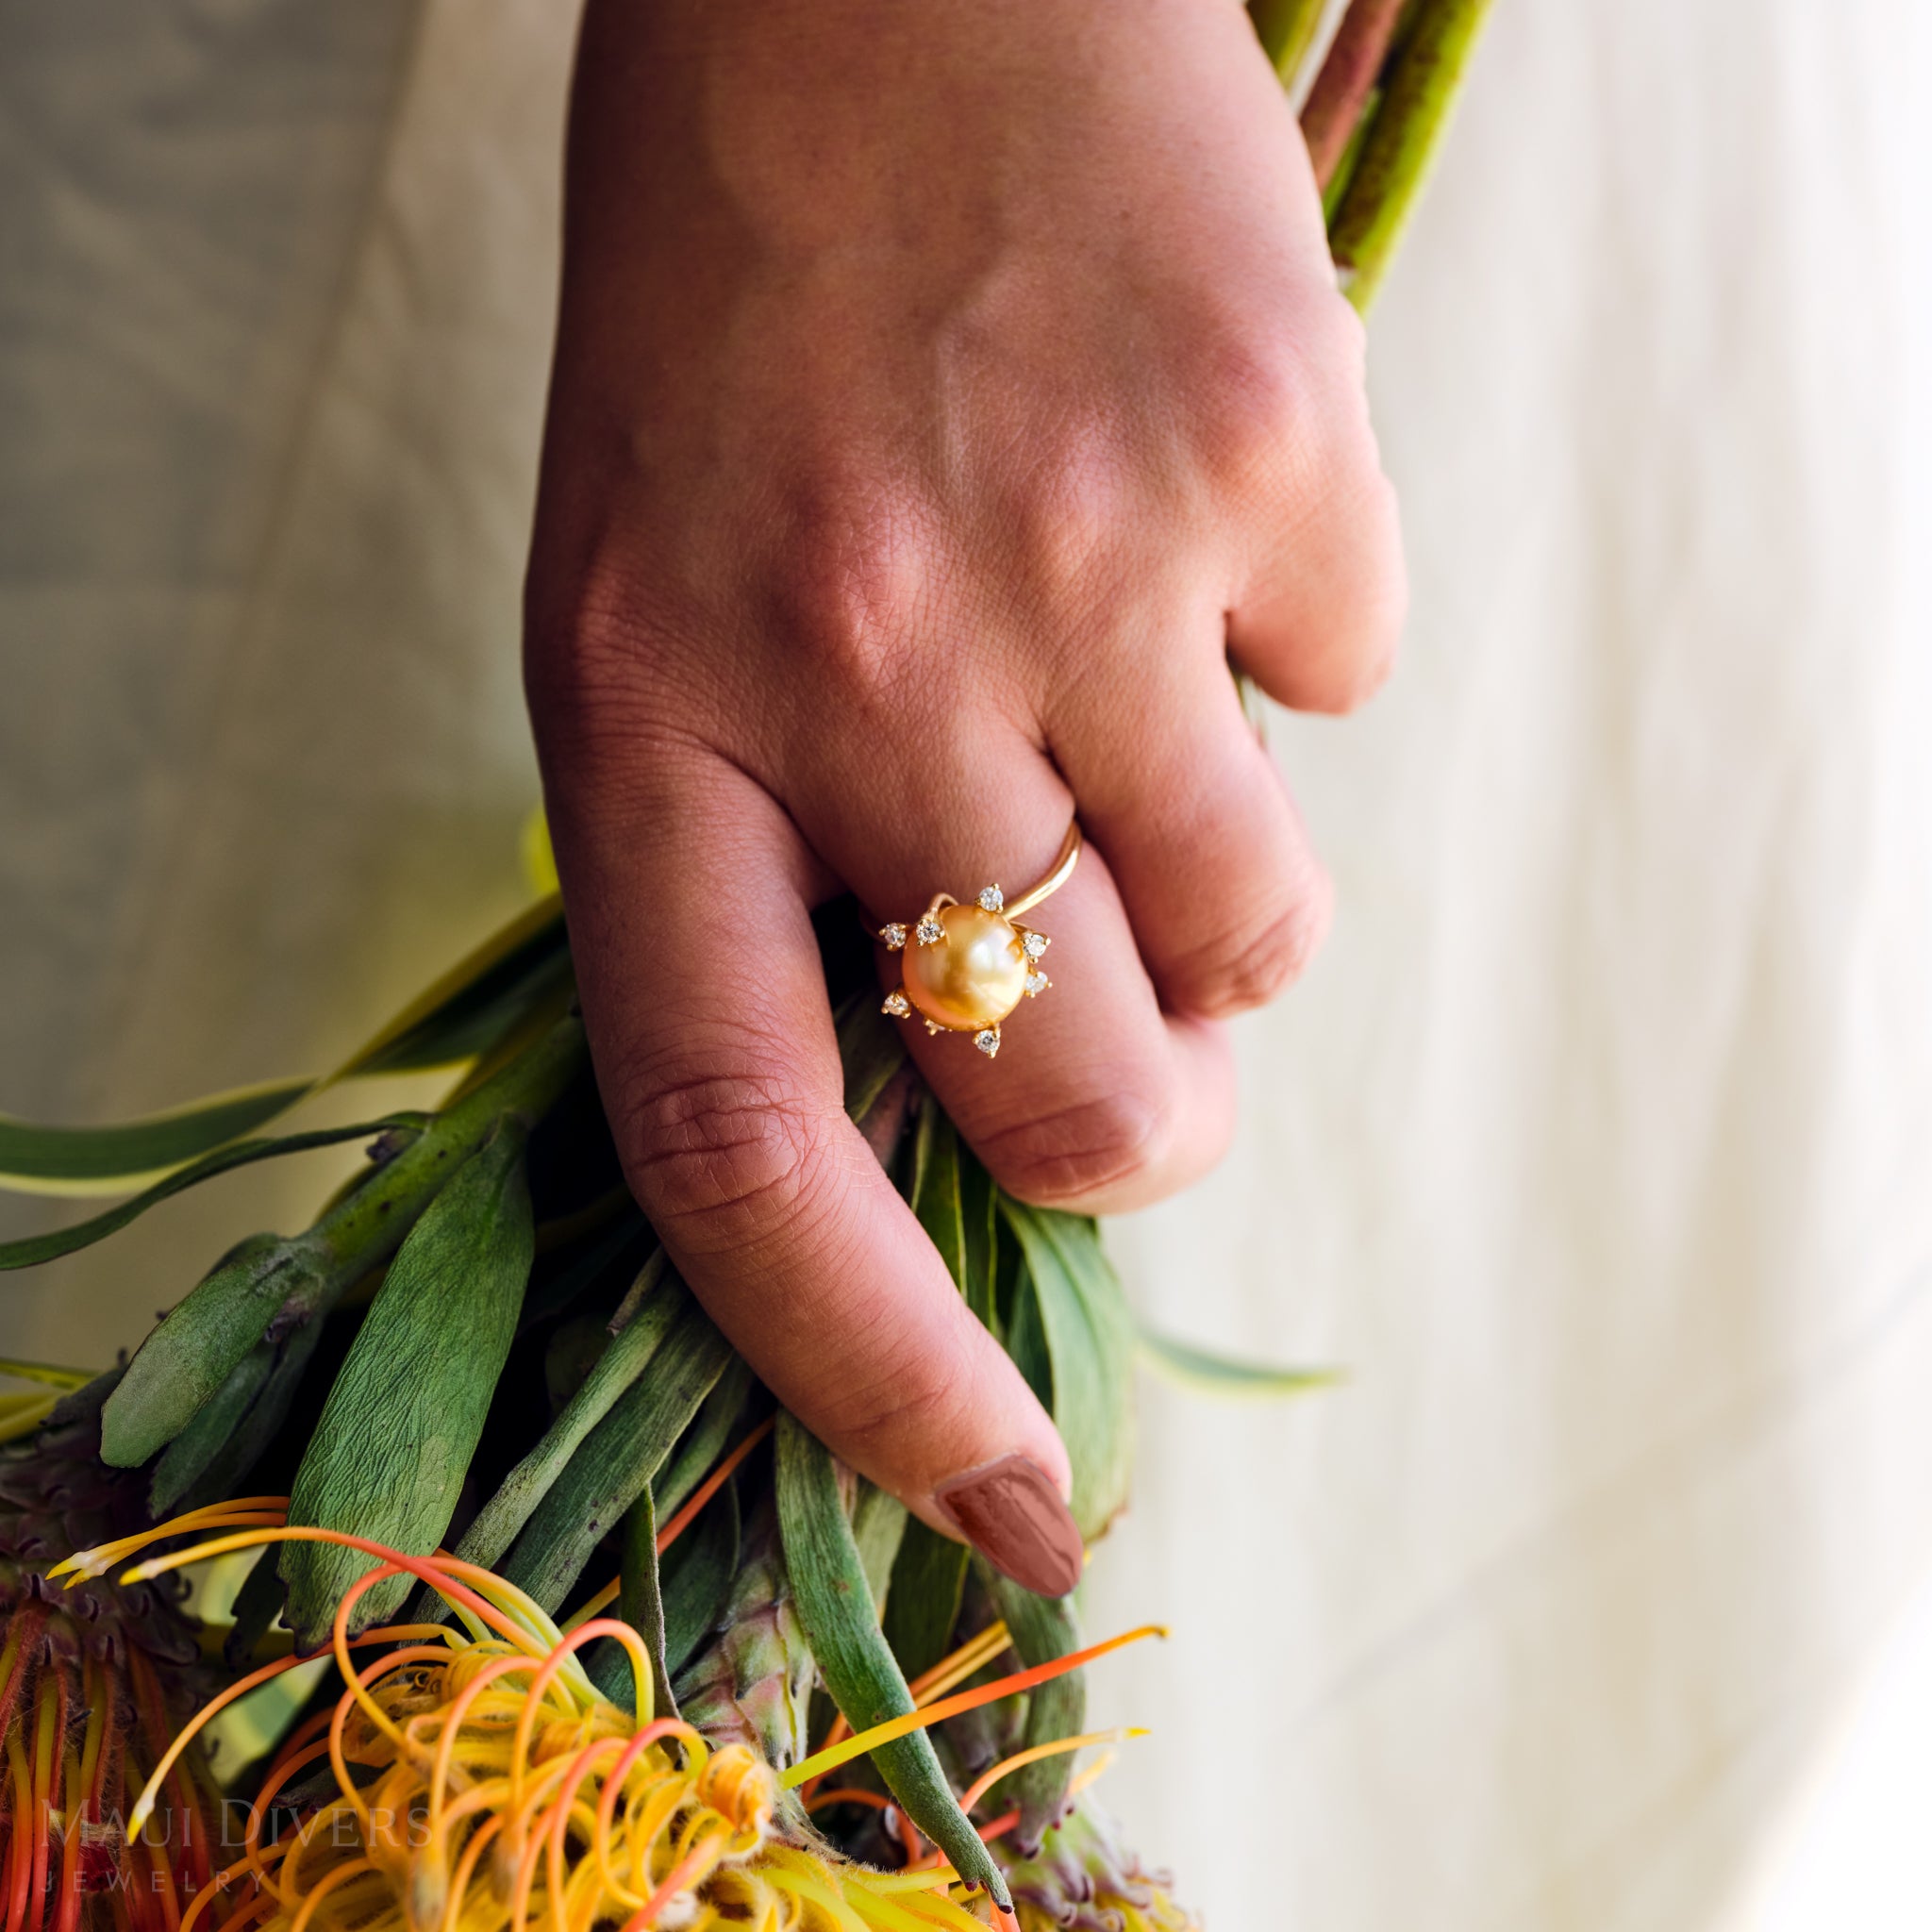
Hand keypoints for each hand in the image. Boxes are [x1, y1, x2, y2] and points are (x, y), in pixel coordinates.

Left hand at [525, 0, 1401, 1593]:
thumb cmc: (742, 313)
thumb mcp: (653, 605)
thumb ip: (781, 869)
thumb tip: (1003, 1093)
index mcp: (642, 722)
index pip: (745, 1149)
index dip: (871, 1373)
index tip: (1001, 1507)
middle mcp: (857, 665)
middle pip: (1079, 1098)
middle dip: (1141, 1120)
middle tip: (1128, 1012)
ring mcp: (1076, 564)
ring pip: (1260, 942)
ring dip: (1224, 887)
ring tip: (1132, 679)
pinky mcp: (1266, 456)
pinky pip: (1350, 690)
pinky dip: (1286, 645)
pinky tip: (1179, 495)